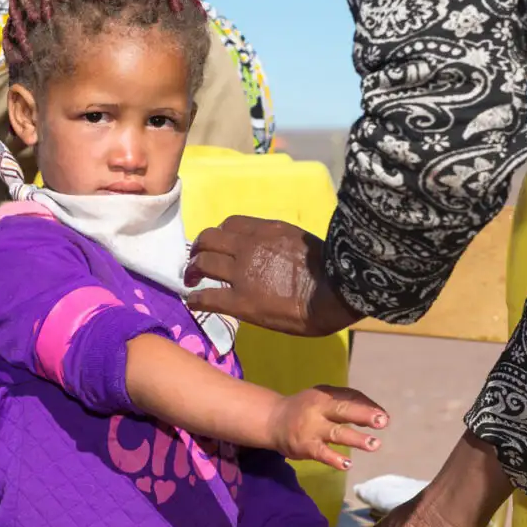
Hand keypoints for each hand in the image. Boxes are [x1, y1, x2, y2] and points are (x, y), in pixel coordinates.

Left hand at [186, 217, 360, 336]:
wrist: (337, 293)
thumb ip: (282, 244)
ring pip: (203, 263)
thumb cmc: (334, 269)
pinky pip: (207, 297)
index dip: (219, 235)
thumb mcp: (303, 242)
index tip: (219, 246)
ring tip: (190, 280)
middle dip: (200, 249)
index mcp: (267, 230)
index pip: (231, 224)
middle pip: (209, 239)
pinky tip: (192, 302)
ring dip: (192, 270)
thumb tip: (278, 253)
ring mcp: (242, 273)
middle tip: (197, 261)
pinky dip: (195, 298)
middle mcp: (249, 246)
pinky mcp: (241, 301)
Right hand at [266, 385, 387, 469]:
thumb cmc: (306, 408)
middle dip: (364, 415)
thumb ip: (346, 402)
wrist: (273, 420)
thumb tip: (376, 413)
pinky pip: (322, 453)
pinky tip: (347, 464)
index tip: (384, 416)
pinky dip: (334, 459)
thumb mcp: (322, 397)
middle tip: (383, 421)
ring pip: (336, 433)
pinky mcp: (305, 446)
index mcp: (325, 395)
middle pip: (343, 410)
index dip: (368, 405)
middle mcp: (318, 409)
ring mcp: (311, 428)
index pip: (350, 397)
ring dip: (356, 439)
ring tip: (374, 444)